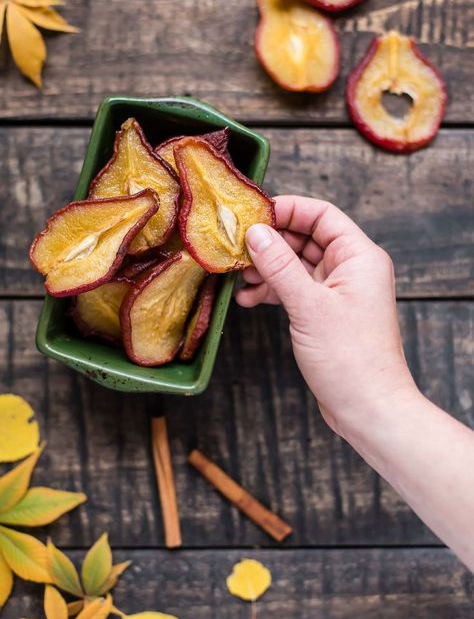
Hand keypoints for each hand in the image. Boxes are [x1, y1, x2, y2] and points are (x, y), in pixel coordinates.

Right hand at [236, 195, 418, 436]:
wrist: (368, 408)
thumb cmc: (351, 358)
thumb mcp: (309, 305)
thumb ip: (280, 265)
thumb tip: (256, 232)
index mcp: (359, 256)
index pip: (321, 215)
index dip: (287, 210)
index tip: (254, 214)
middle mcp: (351, 269)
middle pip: (305, 238)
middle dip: (271, 242)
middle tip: (238, 247)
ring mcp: (337, 292)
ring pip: (296, 265)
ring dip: (267, 268)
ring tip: (240, 277)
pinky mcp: (325, 313)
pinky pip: (294, 289)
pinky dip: (272, 291)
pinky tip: (249, 298)